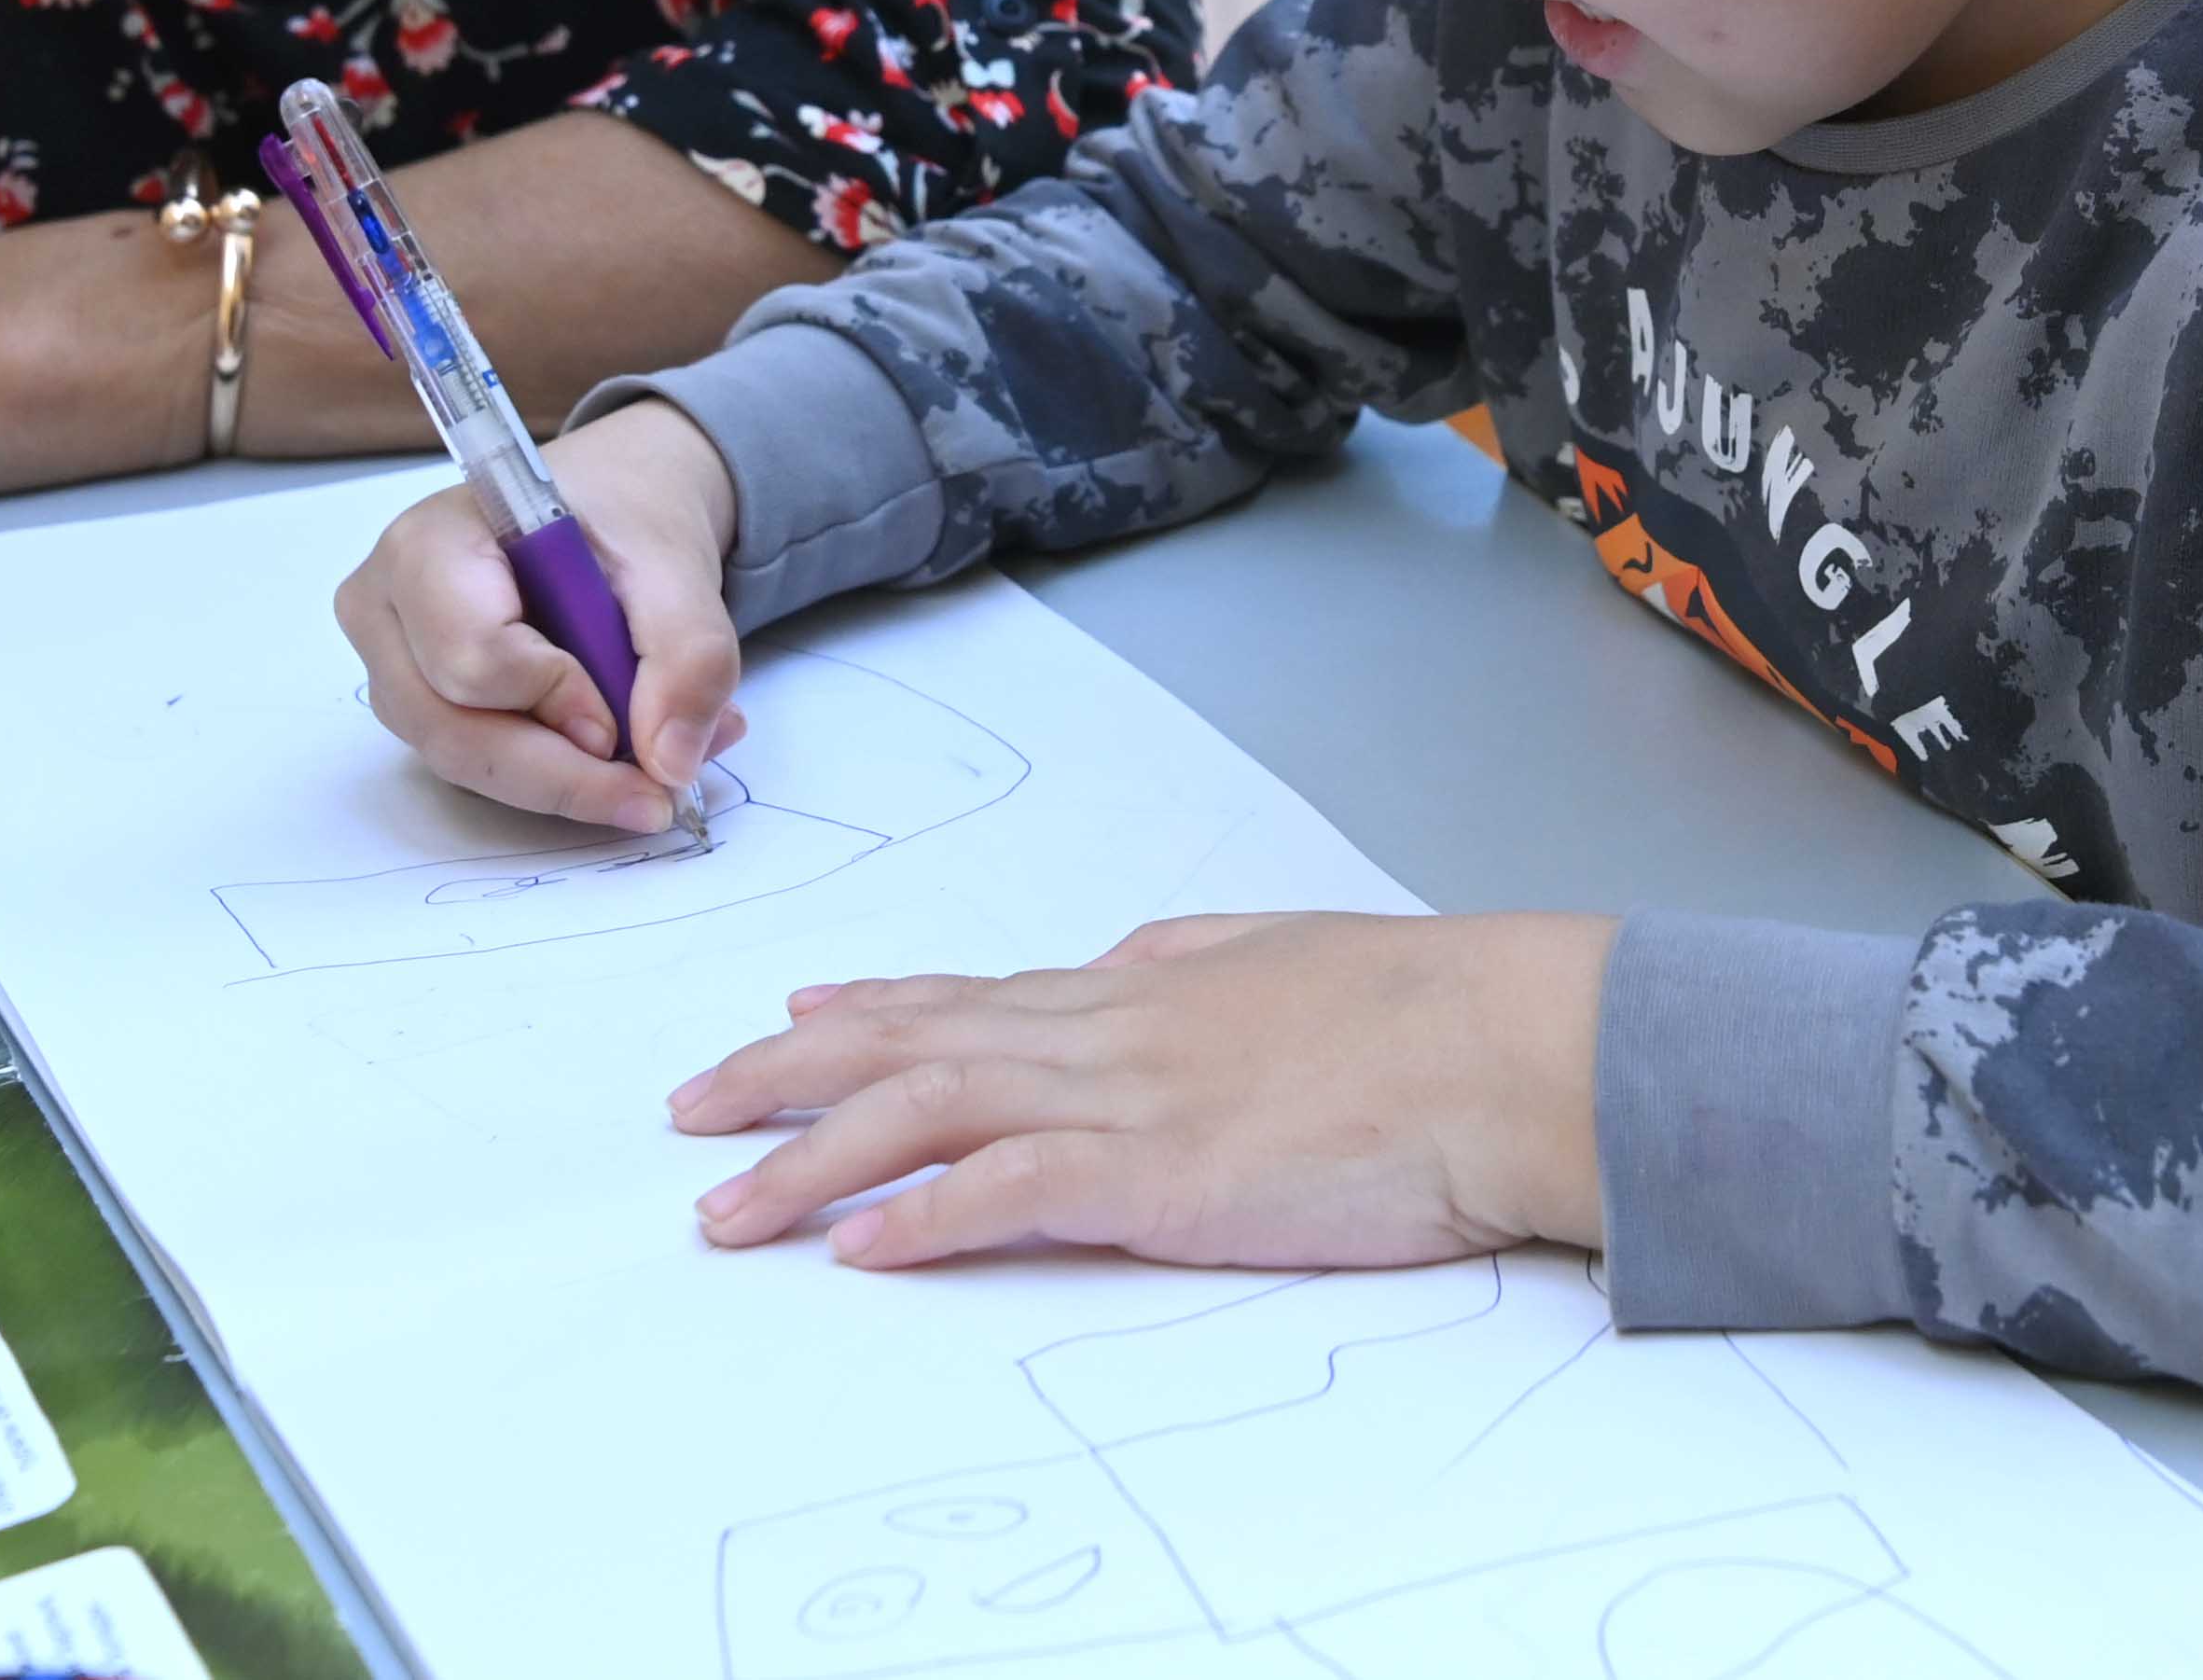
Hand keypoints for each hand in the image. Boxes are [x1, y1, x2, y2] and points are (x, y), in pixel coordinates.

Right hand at [338, 398, 745, 827]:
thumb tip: (672, 762)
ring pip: (463, 761)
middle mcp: (387, 610)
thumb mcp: (676, 562)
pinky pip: (477, 765)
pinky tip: (618, 758)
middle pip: (452, 728)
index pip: (471, 653)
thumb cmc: (621, 515)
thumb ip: (688, 653)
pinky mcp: (421, 706)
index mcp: (429, 545)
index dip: (551, 699)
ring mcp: (395, 666)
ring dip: (564, 782)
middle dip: (561, 773)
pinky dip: (553, 775)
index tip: (623, 721)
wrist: (609, 508)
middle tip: (655, 794)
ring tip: (656, 770)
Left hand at [672, 911, 1611, 1269]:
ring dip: (812, 1160)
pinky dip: (927, 1214)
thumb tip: (1136, 956)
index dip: (868, 1002)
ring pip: (931, 1109)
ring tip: (726, 1207)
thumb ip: (1198, 961)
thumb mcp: (1289, 958)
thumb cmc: (1428, 1010)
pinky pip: (1017, 1189)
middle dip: (785, 1075)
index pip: (973, 991)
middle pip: (911, 1041)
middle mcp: (1115, 1030)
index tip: (789, 1010)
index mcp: (1147, 986)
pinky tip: (862, 1245)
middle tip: (691, 1108)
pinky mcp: (1169, 1175)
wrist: (1512, 1042)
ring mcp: (1135, 1098)